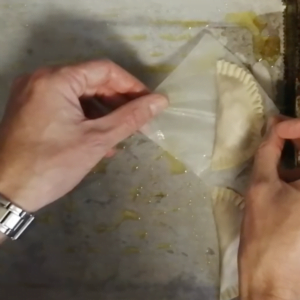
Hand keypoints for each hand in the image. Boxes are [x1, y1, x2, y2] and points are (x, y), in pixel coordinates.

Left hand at [0, 60, 167, 211]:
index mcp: (56, 79)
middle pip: (91, 81)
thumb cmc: (53, 165)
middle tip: (139, 119)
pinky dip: (86, 118)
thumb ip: (131, 117)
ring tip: (122, 133)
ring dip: (104, 112)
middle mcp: (41, 79)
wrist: (6, 194)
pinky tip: (101, 138)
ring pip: (79, 95)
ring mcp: (33, 94)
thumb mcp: (97, 140)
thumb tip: (160, 101)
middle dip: (118, 100)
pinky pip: (66, 106)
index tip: (149, 103)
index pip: (104, 70)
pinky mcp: (31, 110)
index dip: (131, 85)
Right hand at [239, 117, 299, 299]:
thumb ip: (268, 152)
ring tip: (274, 154)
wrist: (271, 275)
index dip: (295, 126)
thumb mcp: (261, 187)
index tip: (274, 128)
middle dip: (296, 137)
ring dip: (295, 155)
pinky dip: (295, 171)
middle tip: (274, 133)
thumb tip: (272, 127)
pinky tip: (280, 174)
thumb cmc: (265, 232)